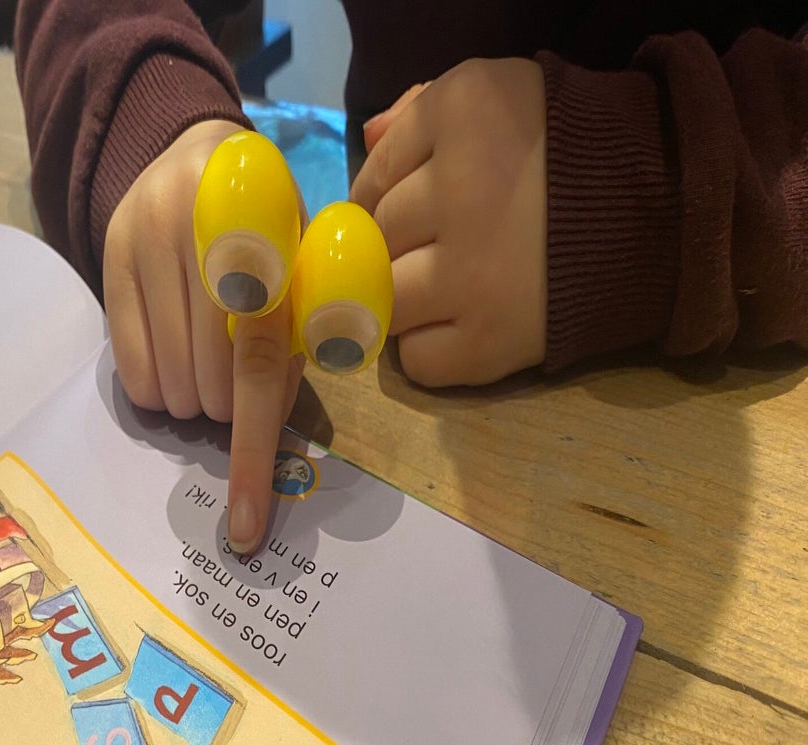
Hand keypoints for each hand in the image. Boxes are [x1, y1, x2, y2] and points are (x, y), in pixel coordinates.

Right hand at [105, 120, 303, 553]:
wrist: (200, 159)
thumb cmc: (273, 234)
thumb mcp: (308, 276)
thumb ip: (305, 341)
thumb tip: (279, 437)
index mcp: (272, 242)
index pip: (259, 366)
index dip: (253, 454)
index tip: (247, 530)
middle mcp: (202, 234)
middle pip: (211, 386)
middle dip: (229, 405)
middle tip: (234, 371)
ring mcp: (146, 240)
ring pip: (168, 386)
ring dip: (193, 398)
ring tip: (204, 353)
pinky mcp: (109, 259)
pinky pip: (128, 371)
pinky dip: (157, 388)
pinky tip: (171, 355)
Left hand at [351, 59, 546, 385]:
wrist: (663, 213)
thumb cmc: (567, 151)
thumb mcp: (500, 97)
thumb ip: (423, 111)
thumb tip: (369, 137)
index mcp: (464, 116)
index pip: (375, 173)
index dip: (379, 195)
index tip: (406, 207)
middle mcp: (460, 195)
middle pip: (377, 238)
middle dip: (394, 246)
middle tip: (435, 247)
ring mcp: (470, 278)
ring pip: (387, 299)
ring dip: (405, 299)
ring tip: (445, 289)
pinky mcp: (489, 344)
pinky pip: (418, 360)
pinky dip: (428, 350)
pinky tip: (460, 326)